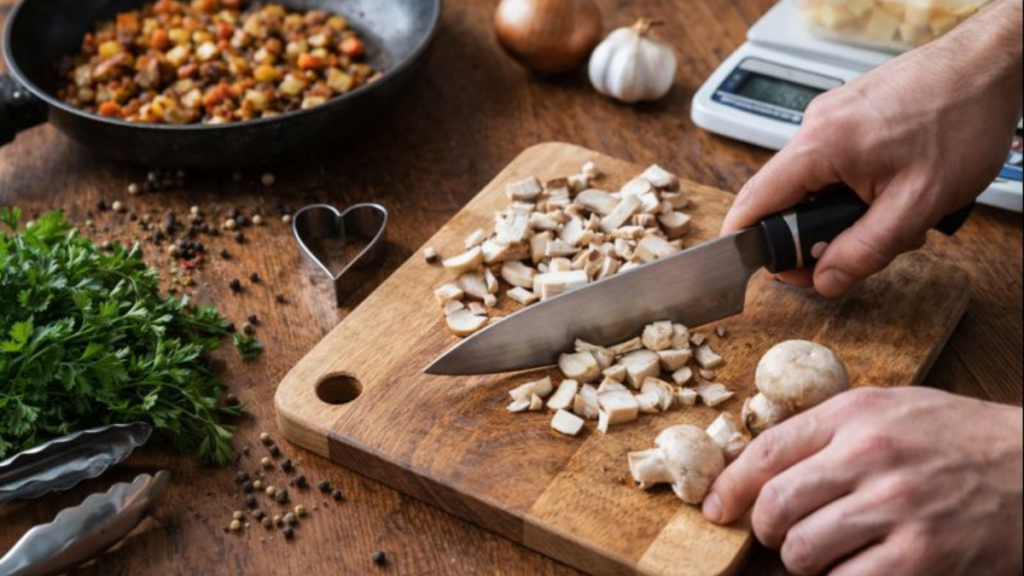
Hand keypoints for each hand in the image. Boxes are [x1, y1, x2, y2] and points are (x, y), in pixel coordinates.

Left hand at [702, 387, 1022, 574]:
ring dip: (802, 560)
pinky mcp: (922, 555)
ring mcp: (896, 507)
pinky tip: (855, 569)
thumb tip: (766, 461)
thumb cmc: (961, 438)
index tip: (716, 507)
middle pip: (775, 505)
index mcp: (856, 414)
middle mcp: (870, 456)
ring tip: (823, 553)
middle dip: (766, 529)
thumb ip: (831, 429)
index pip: (767, 450)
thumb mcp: (893, 408)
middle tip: (779, 535)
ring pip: (802, 550)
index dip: (730, 485)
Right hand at [721, 0, 1022, 296]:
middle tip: (854, 256)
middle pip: (786, 198)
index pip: (755, 201)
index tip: (753, 269)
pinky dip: (857, 188)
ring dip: (846, 213)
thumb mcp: (917, 203)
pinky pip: (836, 164)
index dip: (747, 241)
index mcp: (819, 145)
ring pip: (817, 184)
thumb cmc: (963, 119)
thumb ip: (865, 249)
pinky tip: (895, 191)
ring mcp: (832, 116)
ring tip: (896, 217)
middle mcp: (816, 125)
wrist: (993, 66)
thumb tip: (826, 279)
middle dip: (818, 235)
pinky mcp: (850, 114)